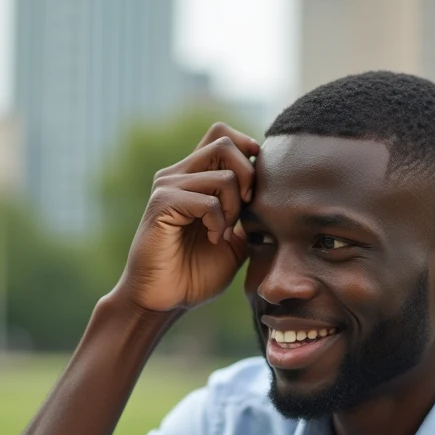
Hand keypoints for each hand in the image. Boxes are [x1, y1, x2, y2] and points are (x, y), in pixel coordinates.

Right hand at [113, 123, 258, 313]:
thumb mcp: (234, 241)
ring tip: (224, 233)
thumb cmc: (194, 274)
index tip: (253, 191)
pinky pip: (208, 200)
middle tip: (244, 211)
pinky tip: (212, 239)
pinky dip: (219, 222)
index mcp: (194, 177)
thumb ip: (248, 215)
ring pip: (223, 174)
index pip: (221, 134)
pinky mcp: (162, 204)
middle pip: (224, 142)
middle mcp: (178, 174)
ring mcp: (168, 186)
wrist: (164, 300)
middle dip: (247, 176)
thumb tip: (273, 197)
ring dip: (234, 207)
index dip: (247, 150)